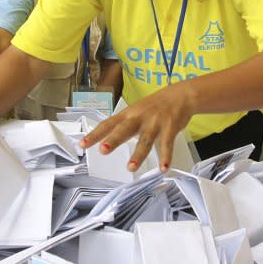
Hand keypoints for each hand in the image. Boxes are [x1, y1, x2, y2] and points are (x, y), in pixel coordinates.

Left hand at [80, 83, 195, 172]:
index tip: (82, 145)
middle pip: (124, 129)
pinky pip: (167, 144)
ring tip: (131, 167)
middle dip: (114, 140)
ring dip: (138, 154)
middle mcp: (139, 118)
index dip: (95, 134)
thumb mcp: (135, 111)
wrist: (180, 95)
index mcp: (128, 114)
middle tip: (103, 150)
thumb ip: (123, 125)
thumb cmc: (155, 106)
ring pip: (145, 140)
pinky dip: (166, 157)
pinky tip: (163, 168)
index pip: (108, 124)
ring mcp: (155, 123)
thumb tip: (106, 138)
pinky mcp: (170, 127)